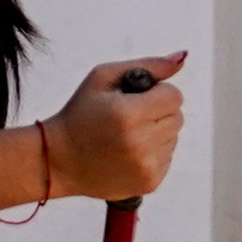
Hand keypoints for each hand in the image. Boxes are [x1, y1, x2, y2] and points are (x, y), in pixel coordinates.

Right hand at [37, 54, 189, 203]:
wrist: (59, 160)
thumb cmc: (79, 116)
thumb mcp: (103, 78)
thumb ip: (148, 66)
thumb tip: (182, 57)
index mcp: (128, 114)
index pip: (174, 96)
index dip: (157, 93)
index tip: (137, 98)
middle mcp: (140, 144)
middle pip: (177, 117)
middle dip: (158, 112)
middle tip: (129, 117)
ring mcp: (146, 167)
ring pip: (174, 138)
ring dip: (156, 133)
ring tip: (126, 136)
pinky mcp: (149, 183)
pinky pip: (168, 158)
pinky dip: (153, 153)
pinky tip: (128, 152)